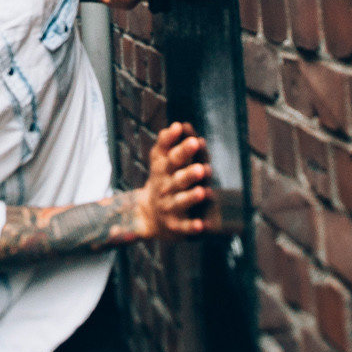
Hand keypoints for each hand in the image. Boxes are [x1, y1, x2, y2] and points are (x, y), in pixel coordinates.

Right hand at [139, 122, 210, 237]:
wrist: (148, 215)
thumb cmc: (162, 181)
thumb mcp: (159, 162)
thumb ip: (167, 144)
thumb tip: (178, 125)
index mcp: (162, 169)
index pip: (167, 153)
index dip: (172, 141)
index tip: (181, 128)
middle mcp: (165, 187)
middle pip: (176, 179)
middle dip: (188, 173)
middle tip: (201, 167)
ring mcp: (169, 206)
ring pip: (180, 202)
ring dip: (191, 197)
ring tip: (203, 191)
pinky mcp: (175, 225)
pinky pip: (184, 226)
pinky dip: (191, 226)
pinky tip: (201, 225)